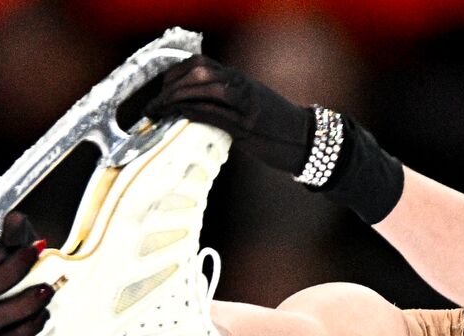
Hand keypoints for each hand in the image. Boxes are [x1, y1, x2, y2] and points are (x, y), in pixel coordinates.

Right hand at [0, 211, 52, 335]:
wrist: (33, 289)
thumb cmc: (22, 263)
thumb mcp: (19, 243)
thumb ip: (14, 231)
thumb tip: (14, 219)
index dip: (2, 258)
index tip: (33, 248)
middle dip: (14, 277)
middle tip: (42, 265)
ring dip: (24, 304)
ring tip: (48, 290)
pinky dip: (29, 328)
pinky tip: (46, 313)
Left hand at [144, 54, 403, 223]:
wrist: (309, 142)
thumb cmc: (279, 130)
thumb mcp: (252, 108)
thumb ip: (228, 103)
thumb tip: (199, 107)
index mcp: (241, 81)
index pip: (200, 65)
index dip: (175, 72)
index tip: (160, 88)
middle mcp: (242, 87)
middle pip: (198, 72)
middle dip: (170, 86)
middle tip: (154, 104)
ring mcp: (246, 106)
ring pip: (203, 89)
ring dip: (174, 99)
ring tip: (157, 113)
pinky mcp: (248, 127)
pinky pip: (212, 113)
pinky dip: (189, 112)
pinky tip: (175, 118)